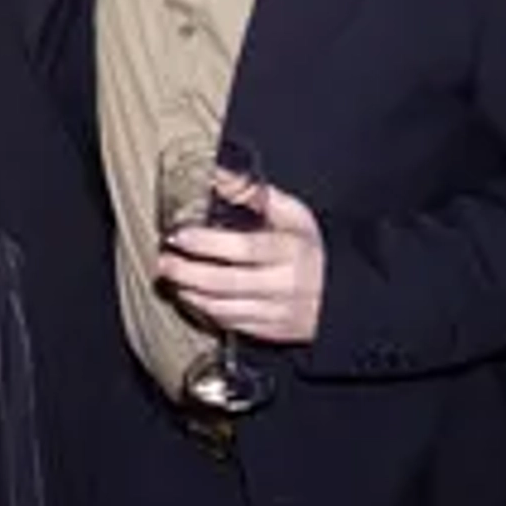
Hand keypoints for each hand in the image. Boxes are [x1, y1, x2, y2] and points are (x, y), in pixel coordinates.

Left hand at [157, 183, 325, 343]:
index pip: (244, 248)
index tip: (179, 235)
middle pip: (228, 283)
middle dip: (188, 273)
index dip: (207, 243)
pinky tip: (192, 295)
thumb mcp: (292, 214)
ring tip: (171, 277)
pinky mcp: (273, 332)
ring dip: (191, 293)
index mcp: (290, 250)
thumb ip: (253, 194)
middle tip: (163, 262)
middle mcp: (285, 284)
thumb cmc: (308, 246)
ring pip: (226, 308)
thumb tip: (215, 174)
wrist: (342, 292)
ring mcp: (280, 312)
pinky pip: (233, 325)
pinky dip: (207, 311)